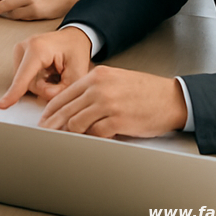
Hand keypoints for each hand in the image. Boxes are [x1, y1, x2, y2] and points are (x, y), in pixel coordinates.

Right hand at [0, 26, 93, 108]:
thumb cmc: (75, 52)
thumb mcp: (77, 74)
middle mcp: (24, 47)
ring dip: (41, 85)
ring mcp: (19, 50)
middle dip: (44, 90)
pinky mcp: (19, 54)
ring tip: (54, 74)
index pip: (24, 77)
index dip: (14, 93)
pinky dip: (37, 80)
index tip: (1, 105)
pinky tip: (48, 72)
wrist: (72, 37)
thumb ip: (62, 90)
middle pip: (27, 83)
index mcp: (38, 49)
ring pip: (25, 82)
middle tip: (60, 81)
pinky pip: (24, 77)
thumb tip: (44, 98)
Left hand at [38, 66, 188, 138]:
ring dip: (71, 133)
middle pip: (66, 109)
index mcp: (96, 76)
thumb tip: (73, 105)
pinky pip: (96, 133)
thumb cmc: (143, 90)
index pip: (64, 94)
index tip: (44, 119)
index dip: (51, 109)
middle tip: (45, 133)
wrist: (170, 98)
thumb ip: (93, 89)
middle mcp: (99, 88)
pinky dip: (91, 138)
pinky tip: (90, 140)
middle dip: (53, 124)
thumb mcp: (114, 80)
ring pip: (77, 123)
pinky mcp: (119, 121)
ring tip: (67, 139)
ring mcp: (108, 104)